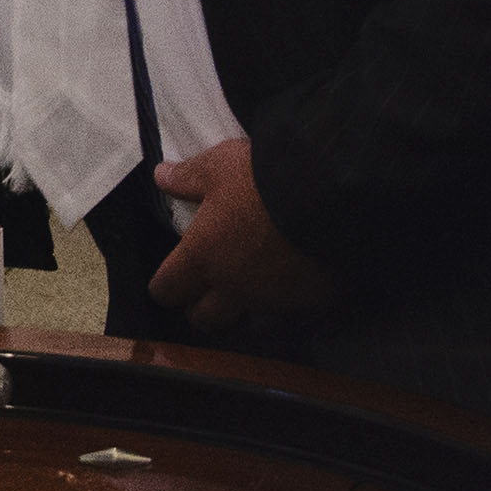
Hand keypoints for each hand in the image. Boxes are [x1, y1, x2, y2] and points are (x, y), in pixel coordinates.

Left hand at [146, 136, 340, 343]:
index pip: (167, 289)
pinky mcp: (311, 303)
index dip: (165, 286)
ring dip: (248, 314)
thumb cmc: (263, 178)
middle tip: (208, 293)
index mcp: (202, 257)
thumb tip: (160, 176)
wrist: (331, 194)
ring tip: (254, 295)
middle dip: (202, 309)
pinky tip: (296, 292)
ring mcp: (273, 300)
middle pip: (206, 319)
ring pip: (251, 325)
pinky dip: (291, 310)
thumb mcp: (219, 166)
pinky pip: (295, 318)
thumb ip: (188, 177)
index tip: (170, 279)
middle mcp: (233, 288)